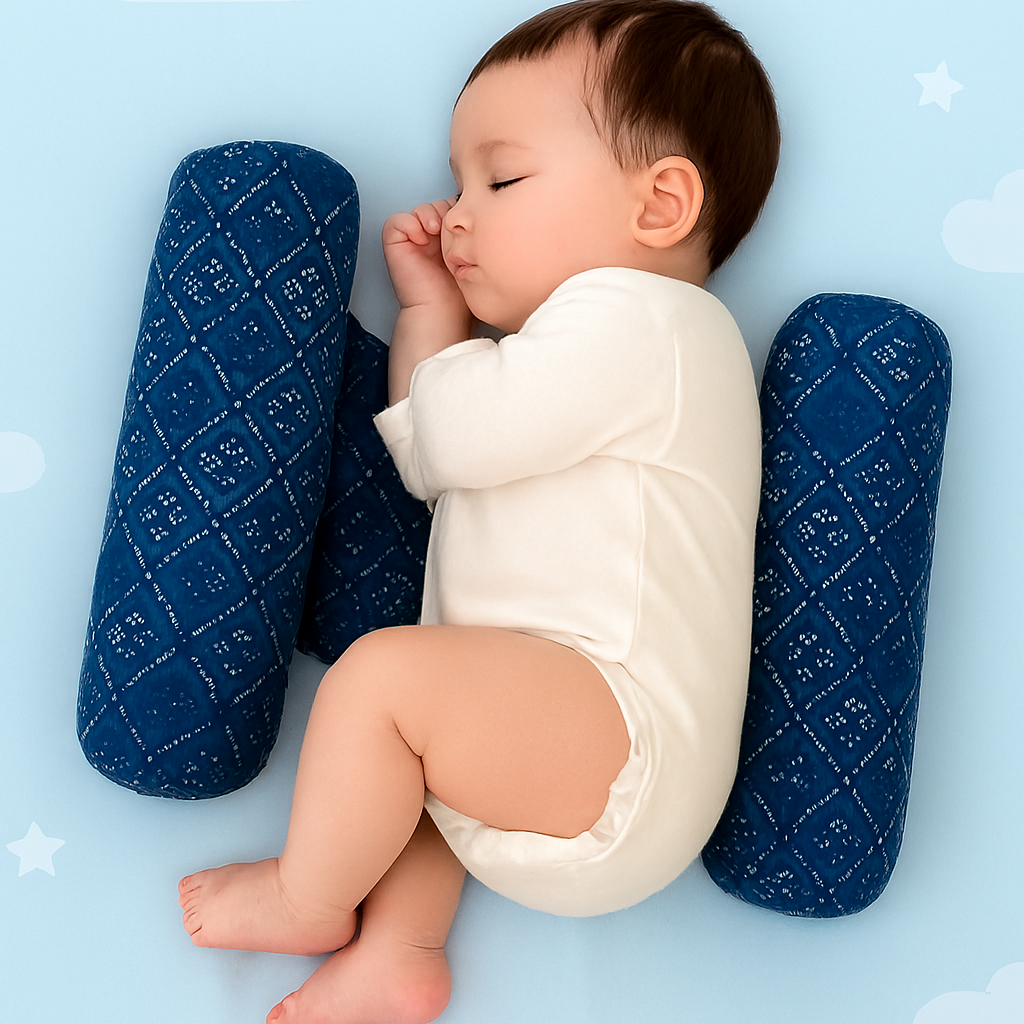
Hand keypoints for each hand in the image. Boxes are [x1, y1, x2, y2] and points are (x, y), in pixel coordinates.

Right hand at [382, 200, 475, 404]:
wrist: (441, 312)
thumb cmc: (458, 294)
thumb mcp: (474, 260)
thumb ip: (476, 238)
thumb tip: (489, 217)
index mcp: (448, 242)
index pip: (454, 211)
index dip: (459, 214)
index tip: (466, 226)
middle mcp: (431, 240)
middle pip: (437, 205)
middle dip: (445, 213)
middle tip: (450, 229)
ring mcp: (413, 241)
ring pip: (419, 209)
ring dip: (429, 215)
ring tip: (434, 232)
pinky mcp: (395, 244)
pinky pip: (397, 220)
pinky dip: (409, 223)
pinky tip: (422, 238)